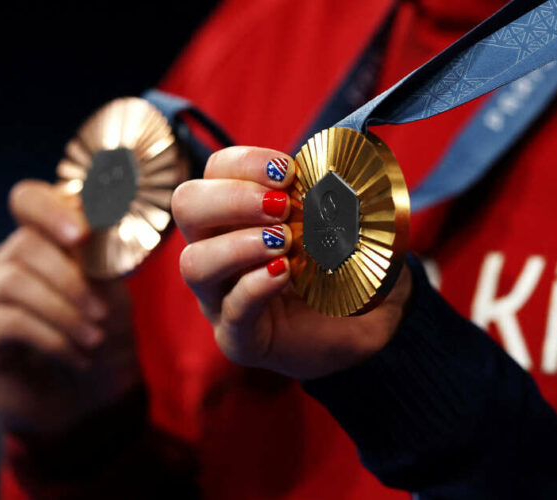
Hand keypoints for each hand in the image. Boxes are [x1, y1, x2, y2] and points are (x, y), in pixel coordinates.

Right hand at [0, 180, 139, 435]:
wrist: (89, 397)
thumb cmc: (101, 334)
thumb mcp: (112, 291)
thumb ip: (103, 257)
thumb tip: (101, 221)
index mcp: (46, 241)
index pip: (29, 200)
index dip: (50, 209)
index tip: (83, 233)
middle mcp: (10, 261)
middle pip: (24, 245)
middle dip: (70, 279)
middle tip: (102, 312)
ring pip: (14, 282)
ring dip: (63, 312)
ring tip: (95, 339)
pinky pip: (9, 322)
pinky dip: (52, 339)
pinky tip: (78, 356)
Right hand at [172, 147, 411, 378]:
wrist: (369, 328)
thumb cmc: (348, 268)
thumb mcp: (349, 224)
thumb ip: (338, 195)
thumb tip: (340, 167)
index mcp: (237, 215)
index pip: (214, 172)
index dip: (245, 163)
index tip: (288, 171)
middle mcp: (218, 251)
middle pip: (187, 207)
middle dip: (232, 198)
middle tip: (281, 206)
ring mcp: (222, 297)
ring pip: (195, 263)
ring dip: (238, 244)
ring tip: (284, 242)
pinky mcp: (240, 337)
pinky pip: (231, 310)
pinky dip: (255, 286)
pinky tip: (284, 273)